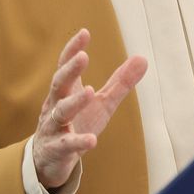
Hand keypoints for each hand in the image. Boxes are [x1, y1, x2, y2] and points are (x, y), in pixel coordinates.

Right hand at [32, 29, 147, 189]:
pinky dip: (78, 142)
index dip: (72, 50)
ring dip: (74, 102)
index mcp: (66, 91)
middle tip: (82, 56)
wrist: (50, 159)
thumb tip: (143, 58)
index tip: (84, 33)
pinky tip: (91, 140)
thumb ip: (119, 82)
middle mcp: (55, 105)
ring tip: (89, 92)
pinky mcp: (56, 149)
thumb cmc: (76, 124)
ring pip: (60, 112)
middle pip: (59, 84)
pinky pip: (66, 145)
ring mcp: (53, 127)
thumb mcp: (101, 102)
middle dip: (70, 70)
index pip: (65, 66)